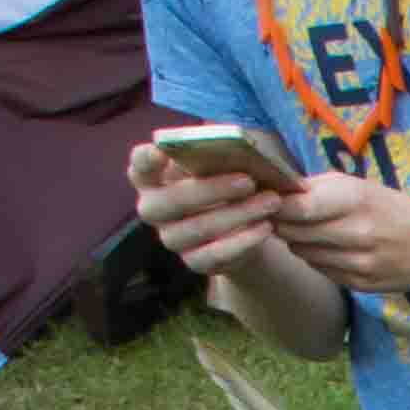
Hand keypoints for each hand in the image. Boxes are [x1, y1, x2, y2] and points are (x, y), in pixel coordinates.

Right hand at [122, 134, 286, 276]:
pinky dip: (243, 241)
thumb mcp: (218, 166)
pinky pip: (216, 254)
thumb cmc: (223, 184)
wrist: (241, 228)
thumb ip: (215, 157)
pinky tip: (265, 227)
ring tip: (270, 201)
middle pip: (172, 200)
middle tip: (248, 181)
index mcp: (152, 178)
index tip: (161, 151)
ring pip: (199, 228)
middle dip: (213, 189)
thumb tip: (232, 148)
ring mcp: (171, 238)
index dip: (146, 159)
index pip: (139, 166)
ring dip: (238, 214)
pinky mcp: (194, 262)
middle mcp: (154, 209)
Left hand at [267, 169, 409, 296]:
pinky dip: (317, 258)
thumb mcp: (357, 185)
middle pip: (293, 232)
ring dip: (298, 241)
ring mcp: (360, 263)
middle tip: (281, 215)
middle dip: (281, 223)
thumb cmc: (389, 208)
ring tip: (311, 231)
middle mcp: (357, 234)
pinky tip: (330, 248)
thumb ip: (315, 188)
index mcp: (355, 201)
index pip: (296, 208)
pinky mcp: (361, 284)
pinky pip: (321, 270)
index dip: (276, 205)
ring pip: (303, 253)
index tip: (270, 200)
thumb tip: (274, 193)